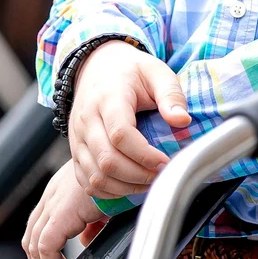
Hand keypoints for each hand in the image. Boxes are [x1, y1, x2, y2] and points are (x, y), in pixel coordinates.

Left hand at [22, 161, 107, 258]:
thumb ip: (90, 221)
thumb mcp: (100, 199)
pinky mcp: (62, 213)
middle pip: (30, 237)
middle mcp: (50, 197)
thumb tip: (84, 240)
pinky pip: (46, 246)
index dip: (42, 251)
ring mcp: (53, 204)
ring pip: (33, 244)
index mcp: (58, 193)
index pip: (37, 226)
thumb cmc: (115, 175)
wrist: (119, 158)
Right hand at [68, 40, 190, 197]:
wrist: (96, 67)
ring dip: (126, 187)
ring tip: (149, 180)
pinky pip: (87, 182)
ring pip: (96, 176)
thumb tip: (183, 120)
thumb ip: (171, 94)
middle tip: (162, 174)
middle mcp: (86, 120)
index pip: (120, 134)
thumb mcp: (156, 72)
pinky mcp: (75, 152)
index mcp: (107, 98)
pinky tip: (130, 185)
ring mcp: (77, 138)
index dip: (145, 155)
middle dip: (139, 175)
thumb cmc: (130, 72)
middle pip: (107, 160)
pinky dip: (109, 191)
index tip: (166, 160)